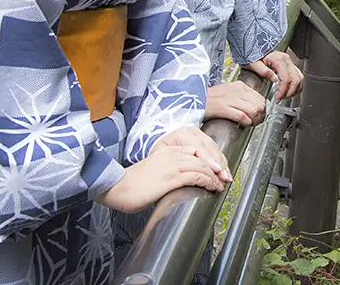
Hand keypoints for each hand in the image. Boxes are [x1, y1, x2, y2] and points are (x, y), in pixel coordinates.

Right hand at [96, 146, 223, 212]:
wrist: (116, 187)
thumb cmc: (132, 183)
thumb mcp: (153, 168)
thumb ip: (169, 164)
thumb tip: (185, 166)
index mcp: (167, 151)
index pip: (195, 152)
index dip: (208, 161)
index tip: (216, 171)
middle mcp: (172, 155)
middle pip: (202, 158)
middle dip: (216, 169)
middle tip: (224, 179)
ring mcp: (172, 165)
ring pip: (202, 166)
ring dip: (214, 176)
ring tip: (220, 185)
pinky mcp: (171, 178)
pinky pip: (196, 176)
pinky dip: (208, 181)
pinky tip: (212, 187)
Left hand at [153, 126, 231, 182]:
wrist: (157, 140)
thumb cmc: (158, 149)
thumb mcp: (160, 152)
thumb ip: (173, 155)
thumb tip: (190, 158)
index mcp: (183, 133)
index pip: (199, 147)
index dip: (208, 159)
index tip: (215, 170)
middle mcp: (194, 132)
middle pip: (210, 148)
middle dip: (219, 164)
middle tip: (224, 177)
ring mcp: (201, 135)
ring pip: (216, 149)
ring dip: (222, 164)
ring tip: (226, 177)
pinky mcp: (205, 141)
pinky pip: (216, 151)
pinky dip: (221, 162)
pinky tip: (224, 171)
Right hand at [205, 81, 266, 125]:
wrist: (193, 99)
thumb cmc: (210, 98)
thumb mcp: (229, 91)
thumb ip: (241, 96)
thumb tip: (255, 106)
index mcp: (239, 86)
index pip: (260, 98)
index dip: (262, 109)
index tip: (259, 115)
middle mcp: (237, 91)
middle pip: (259, 104)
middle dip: (261, 116)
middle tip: (257, 122)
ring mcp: (230, 99)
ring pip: (253, 110)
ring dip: (255, 120)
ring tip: (251, 124)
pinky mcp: (223, 108)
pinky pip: (242, 116)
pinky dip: (246, 122)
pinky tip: (244, 124)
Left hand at [247, 51, 303, 98]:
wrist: (254, 50)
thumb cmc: (253, 56)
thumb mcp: (254, 64)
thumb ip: (264, 71)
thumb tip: (275, 79)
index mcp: (279, 59)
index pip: (286, 78)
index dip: (283, 91)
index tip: (277, 98)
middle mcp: (286, 60)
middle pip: (295, 79)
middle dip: (289, 92)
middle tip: (280, 99)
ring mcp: (289, 62)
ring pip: (299, 79)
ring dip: (294, 90)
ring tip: (285, 96)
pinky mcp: (290, 66)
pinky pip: (298, 77)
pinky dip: (296, 86)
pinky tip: (289, 91)